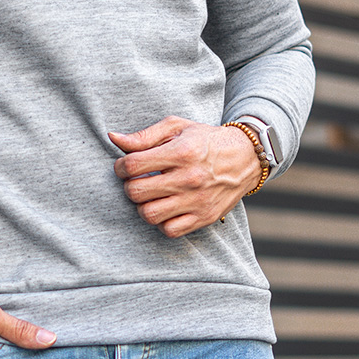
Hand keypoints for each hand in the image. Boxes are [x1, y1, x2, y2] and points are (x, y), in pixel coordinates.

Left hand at [108, 116, 261, 236]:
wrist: (245, 158)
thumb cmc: (205, 139)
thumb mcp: (176, 127)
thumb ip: (144, 135)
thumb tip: (113, 138)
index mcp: (181, 152)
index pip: (133, 165)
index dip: (121, 166)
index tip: (125, 165)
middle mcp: (189, 178)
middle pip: (136, 192)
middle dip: (129, 185)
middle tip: (137, 180)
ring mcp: (197, 201)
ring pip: (149, 214)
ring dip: (142, 205)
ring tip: (150, 194)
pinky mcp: (204, 217)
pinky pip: (169, 230)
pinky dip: (161, 221)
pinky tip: (164, 207)